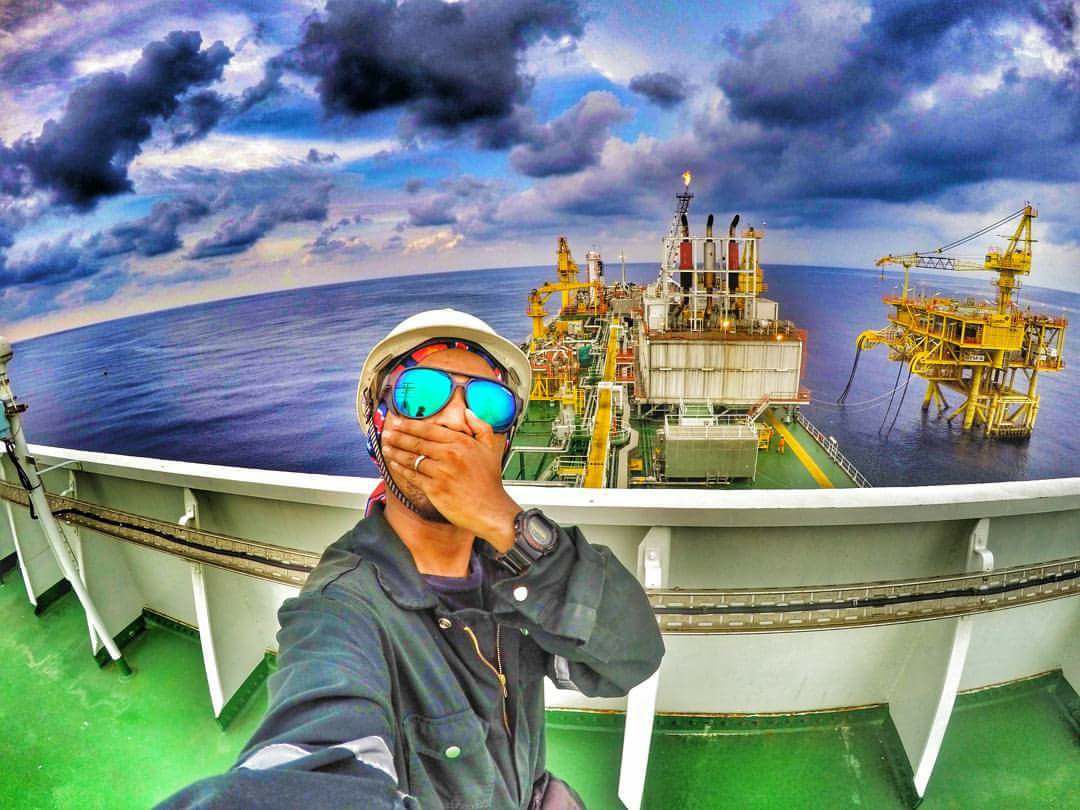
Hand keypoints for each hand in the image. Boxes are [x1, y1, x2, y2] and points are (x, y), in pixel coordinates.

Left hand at [380, 410, 519, 550]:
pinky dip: (401, 469)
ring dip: (395, 452)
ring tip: (385, 448)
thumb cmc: (490, 481)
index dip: (410, 425)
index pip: (429, 430)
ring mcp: (441, 472)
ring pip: (412, 459)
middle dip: (398, 437)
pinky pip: (413, 476)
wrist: (490, 509)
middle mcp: (449, 454)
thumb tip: (468, 412)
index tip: (399, 423)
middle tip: (387, 434)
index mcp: (461, 442)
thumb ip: (480, 426)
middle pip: (417, 442)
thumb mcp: (491, 448)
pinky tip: (393, 464)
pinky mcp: (434, 488)